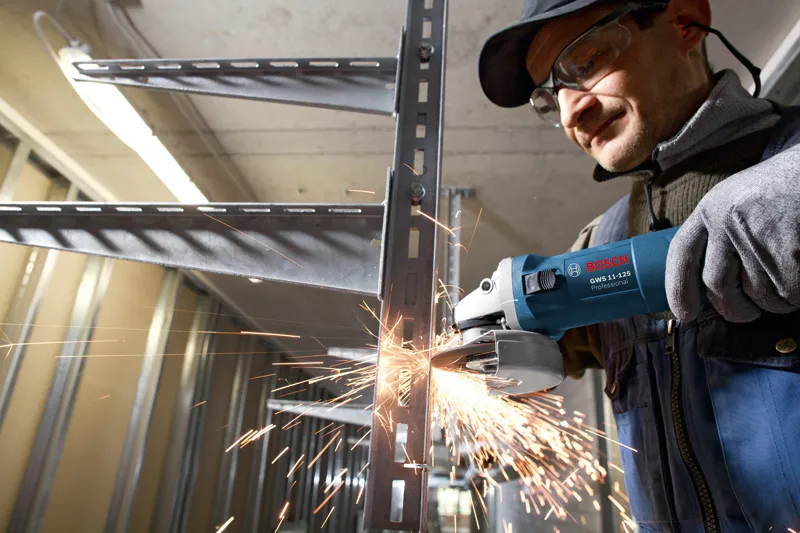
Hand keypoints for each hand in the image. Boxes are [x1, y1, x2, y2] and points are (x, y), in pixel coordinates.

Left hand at [665, 144, 799, 321]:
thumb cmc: (786, 191)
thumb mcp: (741, 202)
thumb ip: (722, 237)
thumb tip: (712, 291)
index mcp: (711, 208)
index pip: (681, 255)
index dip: (679, 290)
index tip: (686, 315)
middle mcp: (727, 220)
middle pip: (718, 287)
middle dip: (735, 309)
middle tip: (748, 313)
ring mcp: (758, 233)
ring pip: (760, 296)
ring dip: (777, 300)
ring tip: (789, 276)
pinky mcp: (790, 249)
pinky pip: (790, 293)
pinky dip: (797, 295)